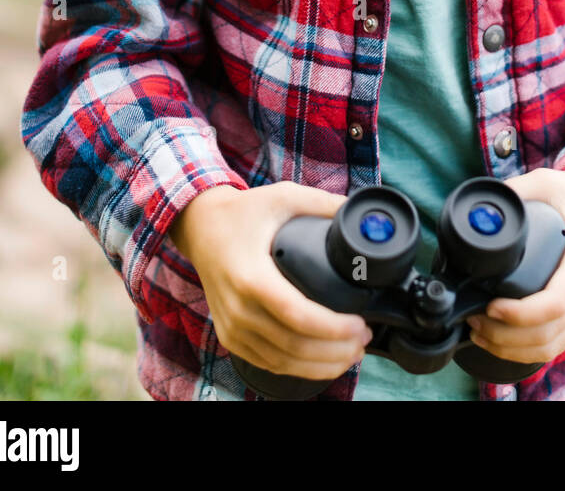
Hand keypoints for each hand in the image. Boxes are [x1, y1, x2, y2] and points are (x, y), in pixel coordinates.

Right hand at [170, 181, 373, 381]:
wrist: (200, 228)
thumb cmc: (243, 212)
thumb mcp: (282, 196)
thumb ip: (322, 203)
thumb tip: (357, 212)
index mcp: (251, 276)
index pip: (296, 315)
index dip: (332, 327)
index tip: (359, 324)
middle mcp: (238, 308)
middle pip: (293, 345)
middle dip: (336, 351)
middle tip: (364, 341)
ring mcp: (232, 327)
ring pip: (282, 362)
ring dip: (322, 365)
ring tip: (352, 354)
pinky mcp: (230, 337)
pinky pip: (268, 363)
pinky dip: (299, 369)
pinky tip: (323, 362)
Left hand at [465, 169, 564, 367]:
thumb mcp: (548, 182)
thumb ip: (515, 191)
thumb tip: (480, 212)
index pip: (557, 301)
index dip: (521, 313)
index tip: (491, 305)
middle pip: (547, 333)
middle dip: (503, 335)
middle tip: (471, 317)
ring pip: (548, 346)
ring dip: (508, 346)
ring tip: (476, 329)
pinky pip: (553, 346)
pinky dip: (523, 352)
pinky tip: (497, 342)